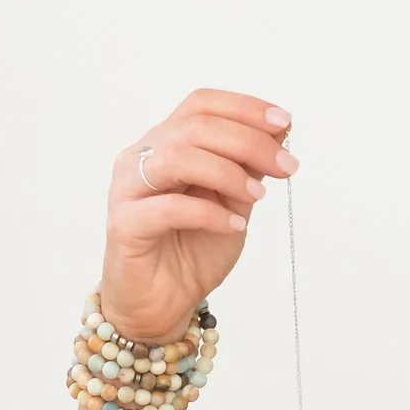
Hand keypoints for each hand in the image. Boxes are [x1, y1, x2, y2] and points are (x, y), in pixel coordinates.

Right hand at [102, 89, 296, 340]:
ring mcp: (128, 189)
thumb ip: (249, 167)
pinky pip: (167, 208)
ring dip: (227, 172)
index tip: (284, 122)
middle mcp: (142, 157)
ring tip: (257, 196)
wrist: (162, 304)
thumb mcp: (233, 203)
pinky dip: (208, 213)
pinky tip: (233, 226)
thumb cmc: (192, 251)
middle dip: (249, 142)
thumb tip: (279, 130)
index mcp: (166, 144)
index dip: (244, 108)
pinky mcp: (123, 225)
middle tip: (286, 166)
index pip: (201, 105)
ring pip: (177, 157)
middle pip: (194, 126)